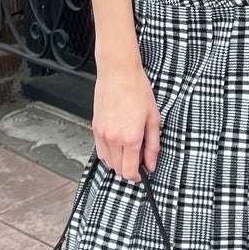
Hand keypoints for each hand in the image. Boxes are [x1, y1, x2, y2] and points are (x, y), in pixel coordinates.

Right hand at [92, 60, 161, 182]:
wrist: (118, 72)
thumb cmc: (137, 89)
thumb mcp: (153, 118)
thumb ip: (153, 145)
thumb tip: (151, 163)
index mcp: (131, 137)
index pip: (129, 171)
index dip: (137, 177)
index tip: (142, 174)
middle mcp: (113, 138)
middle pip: (117, 169)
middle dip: (129, 169)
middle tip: (139, 158)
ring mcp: (102, 133)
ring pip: (107, 161)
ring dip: (118, 162)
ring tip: (129, 149)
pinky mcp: (95, 127)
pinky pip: (99, 150)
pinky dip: (109, 152)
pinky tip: (118, 142)